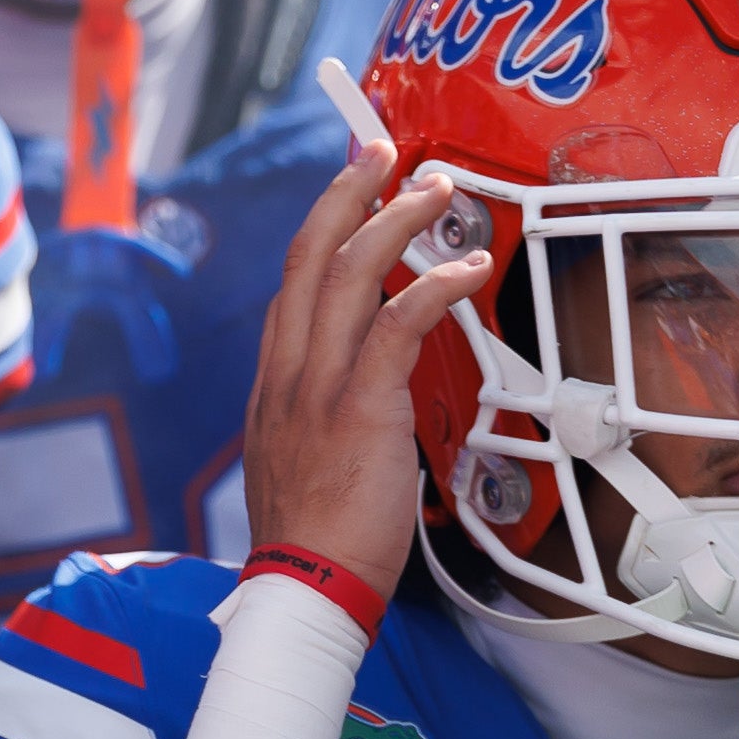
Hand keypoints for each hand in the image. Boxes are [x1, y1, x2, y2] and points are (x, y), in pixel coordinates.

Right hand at [239, 78, 492, 589]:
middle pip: (311, 255)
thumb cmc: (316, 541)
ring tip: (434, 189)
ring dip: (395, 220)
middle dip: (347, 192)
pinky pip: (395, 328)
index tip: (351, 190)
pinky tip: (463, 271)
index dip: (323, 227)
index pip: (293, 284)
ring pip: (349, 274)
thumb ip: (325, 416)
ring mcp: (318, 387)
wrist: (304, 589)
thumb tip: (366, 398)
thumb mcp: (304, 462)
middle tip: (382, 149)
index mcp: (275, 383)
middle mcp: (288, 372)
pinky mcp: (359, 409)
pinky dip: (431, 288)